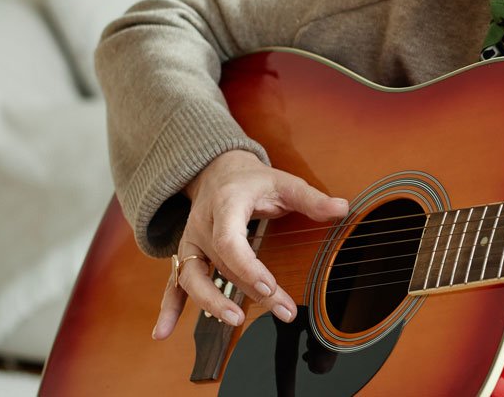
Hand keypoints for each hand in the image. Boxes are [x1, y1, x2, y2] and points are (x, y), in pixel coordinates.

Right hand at [152, 150, 349, 339]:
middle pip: (221, 265)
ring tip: (234, 320)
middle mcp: (202, 226)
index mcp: (225, 206)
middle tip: (281, 311)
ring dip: (210, 302)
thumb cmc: (251, 179)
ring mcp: (191, 244)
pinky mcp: (187, 257)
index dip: (247, 267)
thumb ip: (310, 197)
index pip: (229, 242)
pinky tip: (162, 334)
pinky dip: (168, 309)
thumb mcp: (282, 181)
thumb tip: (342, 208)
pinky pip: (173, 284)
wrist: (216, 170)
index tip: (269, 286)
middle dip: (248, 291)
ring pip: (192, 278)